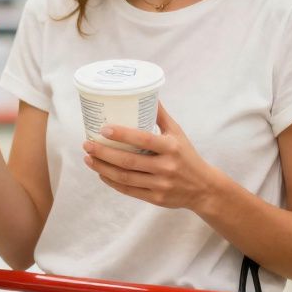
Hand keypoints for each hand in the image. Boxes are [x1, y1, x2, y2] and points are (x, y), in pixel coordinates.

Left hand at [82, 103, 225, 209]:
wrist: (204, 188)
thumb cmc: (187, 156)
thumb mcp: (178, 133)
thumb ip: (161, 115)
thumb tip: (147, 93)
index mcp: (171, 147)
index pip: (143, 139)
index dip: (122, 135)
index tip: (103, 129)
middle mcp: (166, 167)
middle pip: (128, 161)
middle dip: (104, 152)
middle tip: (87, 143)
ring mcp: (160, 184)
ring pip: (125, 177)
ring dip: (103, 168)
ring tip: (88, 158)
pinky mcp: (155, 199)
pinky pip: (129, 191)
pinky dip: (112, 182)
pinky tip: (101, 173)